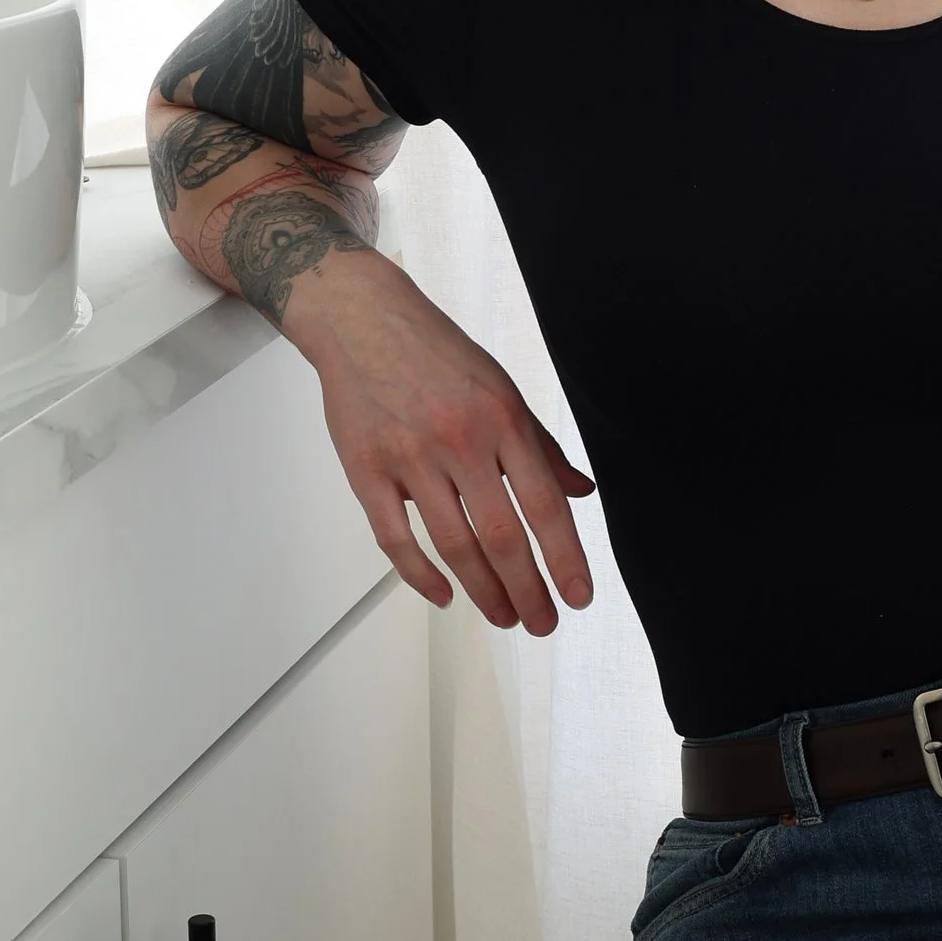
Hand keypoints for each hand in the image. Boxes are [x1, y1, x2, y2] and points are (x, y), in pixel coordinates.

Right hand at [280, 248, 595, 635]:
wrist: (362, 319)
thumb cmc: (435, 352)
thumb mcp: (502, 388)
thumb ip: (541, 446)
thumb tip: (579, 491)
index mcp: (502, 418)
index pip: (544, 503)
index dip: (565, 557)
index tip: (578, 595)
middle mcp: (460, 439)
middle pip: (501, 535)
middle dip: (528, 589)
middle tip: (542, 622)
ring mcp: (410, 457)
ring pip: (454, 544)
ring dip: (485, 591)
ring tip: (506, 616)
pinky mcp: (367, 469)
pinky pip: (395, 538)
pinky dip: (421, 575)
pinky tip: (445, 594)